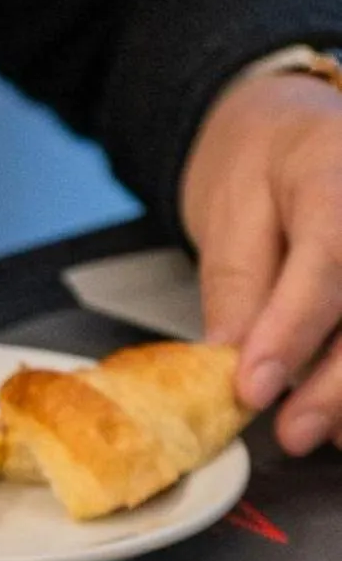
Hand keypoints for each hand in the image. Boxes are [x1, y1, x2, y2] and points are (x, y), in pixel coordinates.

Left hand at [181, 72, 341, 451]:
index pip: (329, 255)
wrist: (298, 127)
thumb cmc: (263, 164)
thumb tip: (234, 365)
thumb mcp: (229, 212)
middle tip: (294, 431)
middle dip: (340, 380)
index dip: (293, 330)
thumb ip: (238, 287)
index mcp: (336, 168)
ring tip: (325, 433)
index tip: (253, 388)